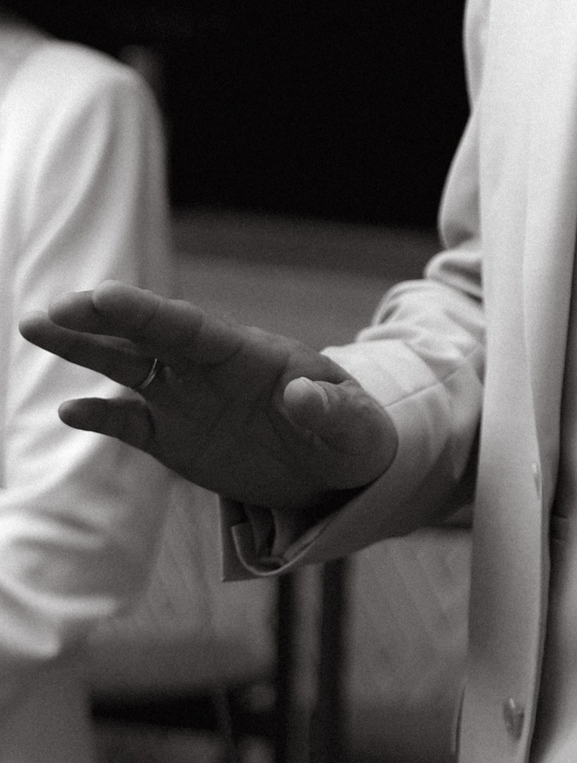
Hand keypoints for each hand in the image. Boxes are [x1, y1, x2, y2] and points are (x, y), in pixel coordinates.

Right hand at [19, 282, 398, 511]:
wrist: (338, 468)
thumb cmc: (353, 435)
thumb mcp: (354, 428)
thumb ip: (330, 410)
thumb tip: (299, 394)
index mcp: (250, 354)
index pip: (192, 328)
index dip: (148, 312)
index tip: (104, 294)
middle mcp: (208, 369)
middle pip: (148, 337)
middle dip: (102, 321)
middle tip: (54, 309)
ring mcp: (186, 400)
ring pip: (127, 368)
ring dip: (85, 349)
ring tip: (35, 327)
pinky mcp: (174, 438)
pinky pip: (131, 423)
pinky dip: (101, 416)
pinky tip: (69, 411)